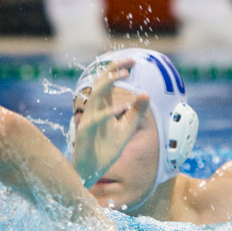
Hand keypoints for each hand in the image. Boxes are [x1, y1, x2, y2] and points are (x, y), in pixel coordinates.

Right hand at [71, 59, 149, 186]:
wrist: (92, 170)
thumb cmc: (107, 148)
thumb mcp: (127, 128)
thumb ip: (136, 112)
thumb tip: (146, 93)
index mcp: (102, 106)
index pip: (107, 82)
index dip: (116, 69)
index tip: (132, 60)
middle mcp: (93, 109)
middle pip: (100, 83)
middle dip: (113, 69)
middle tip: (130, 61)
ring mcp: (88, 119)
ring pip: (96, 94)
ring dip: (109, 82)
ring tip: (125, 74)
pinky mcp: (85, 131)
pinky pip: (98, 117)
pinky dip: (110, 110)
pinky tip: (125, 106)